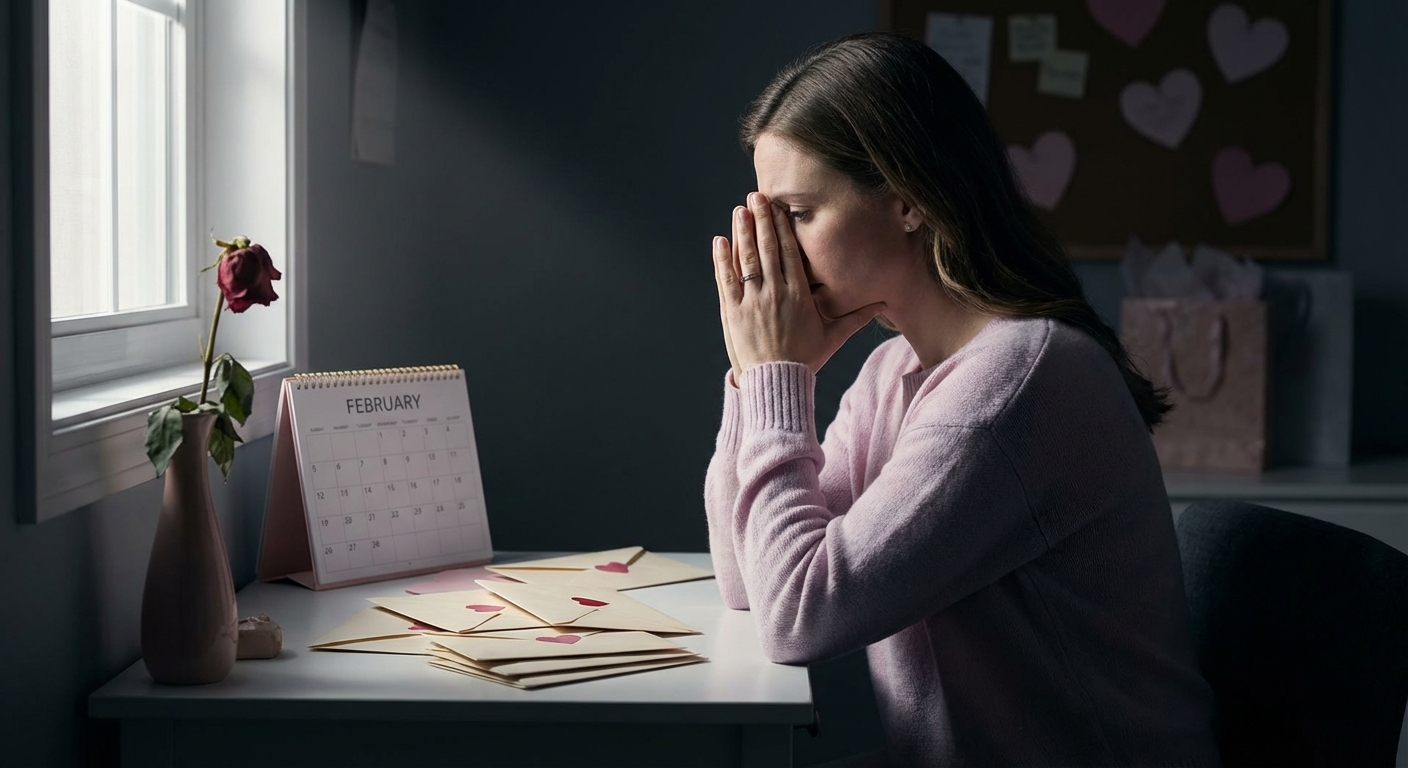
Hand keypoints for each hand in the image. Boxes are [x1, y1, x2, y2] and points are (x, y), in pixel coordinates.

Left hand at [711, 192, 884, 380]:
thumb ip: (856, 317)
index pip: (790, 253)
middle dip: (761, 220)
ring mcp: (752, 301)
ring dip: (742, 232)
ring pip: (747, 259)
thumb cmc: (805, 359)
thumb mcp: (833, 337)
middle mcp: (775, 293)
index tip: (779, 207)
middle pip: (768, 248)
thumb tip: (884, 305)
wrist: (776, 382)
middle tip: (756, 196)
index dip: (783, 227)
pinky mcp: (733, 312)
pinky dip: (722, 259)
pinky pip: (727, 280)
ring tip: (740, 210)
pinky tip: (720, 240)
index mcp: (799, 295)